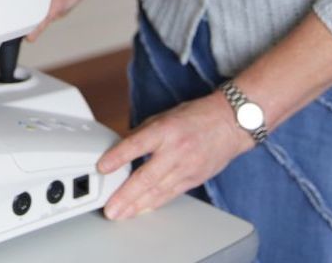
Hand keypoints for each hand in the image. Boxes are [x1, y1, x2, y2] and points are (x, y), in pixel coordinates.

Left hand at [97, 93, 251, 219]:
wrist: (229, 124)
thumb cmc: (195, 117)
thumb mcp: (164, 116)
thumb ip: (144, 133)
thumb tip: (122, 148)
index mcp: (165, 129)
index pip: (136, 144)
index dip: (117, 157)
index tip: (102, 167)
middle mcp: (175, 150)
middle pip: (146, 177)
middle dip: (126, 195)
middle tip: (110, 208)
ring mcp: (186, 168)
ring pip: (158, 191)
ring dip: (137, 206)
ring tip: (121, 214)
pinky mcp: (194, 180)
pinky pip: (171, 195)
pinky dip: (154, 204)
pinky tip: (142, 210)